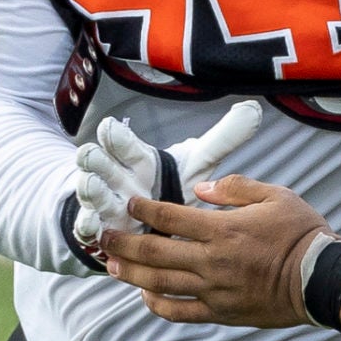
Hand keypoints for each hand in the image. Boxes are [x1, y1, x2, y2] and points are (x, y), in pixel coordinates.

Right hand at [71, 102, 261, 252]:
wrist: (145, 214)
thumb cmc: (170, 183)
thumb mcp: (196, 162)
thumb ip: (221, 141)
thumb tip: (252, 110)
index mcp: (138, 159)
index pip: (123, 142)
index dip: (116, 136)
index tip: (110, 128)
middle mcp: (116, 177)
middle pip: (101, 163)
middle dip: (96, 160)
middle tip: (92, 155)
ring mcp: (103, 203)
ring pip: (93, 194)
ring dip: (92, 191)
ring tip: (91, 187)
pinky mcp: (97, 229)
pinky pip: (88, 228)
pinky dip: (89, 228)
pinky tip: (91, 228)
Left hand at [101, 174, 332, 327]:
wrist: (322, 280)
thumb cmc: (302, 234)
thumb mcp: (276, 195)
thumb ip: (235, 188)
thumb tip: (199, 189)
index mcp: (223, 229)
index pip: (170, 217)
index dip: (144, 210)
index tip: (129, 205)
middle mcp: (212, 260)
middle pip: (154, 253)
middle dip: (124, 243)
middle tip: (104, 236)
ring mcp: (214, 290)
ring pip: (160, 284)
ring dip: (132, 274)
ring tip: (113, 266)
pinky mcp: (220, 312)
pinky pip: (180, 312)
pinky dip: (157, 305)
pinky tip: (145, 296)